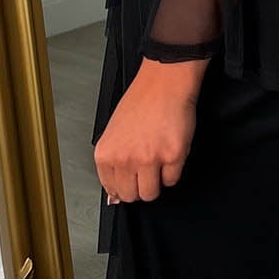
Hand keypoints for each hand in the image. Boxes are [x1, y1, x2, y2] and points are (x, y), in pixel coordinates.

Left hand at [93, 56, 210, 202]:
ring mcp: (149, 159)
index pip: (112, 189)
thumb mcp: (115, 132)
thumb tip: (115, 194)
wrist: (165, 83)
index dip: (124, 185)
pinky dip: (173, 170)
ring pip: (151, 193)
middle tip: (146, 170)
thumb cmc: (141, 101)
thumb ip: (113, 163)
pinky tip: (169, 150)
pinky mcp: (172, 156)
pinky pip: (172, 180)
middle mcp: (124, 159)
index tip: (131, 178)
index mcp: (105, 154)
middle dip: (140, 187)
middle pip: (131, 196)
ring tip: (158, 161)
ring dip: (156, 182)